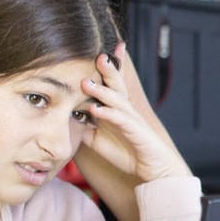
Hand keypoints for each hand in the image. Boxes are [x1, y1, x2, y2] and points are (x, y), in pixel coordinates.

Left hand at [78, 47, 189, 184]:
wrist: (154, 169)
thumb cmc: (128, 153)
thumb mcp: (98, 140)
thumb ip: (84, 128)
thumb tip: (65, 119)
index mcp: (117, 109)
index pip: (111, 84)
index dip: (106, 68)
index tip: (97, 51)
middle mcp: (125, 109)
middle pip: (116, 84)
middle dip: (109, 68)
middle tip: (99, 54)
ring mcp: (131, 119)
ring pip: (117, 99)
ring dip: (102, 90)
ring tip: (87, 82)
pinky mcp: (136, 131)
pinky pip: (120, 120)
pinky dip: (107, 114)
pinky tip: (95, 109)